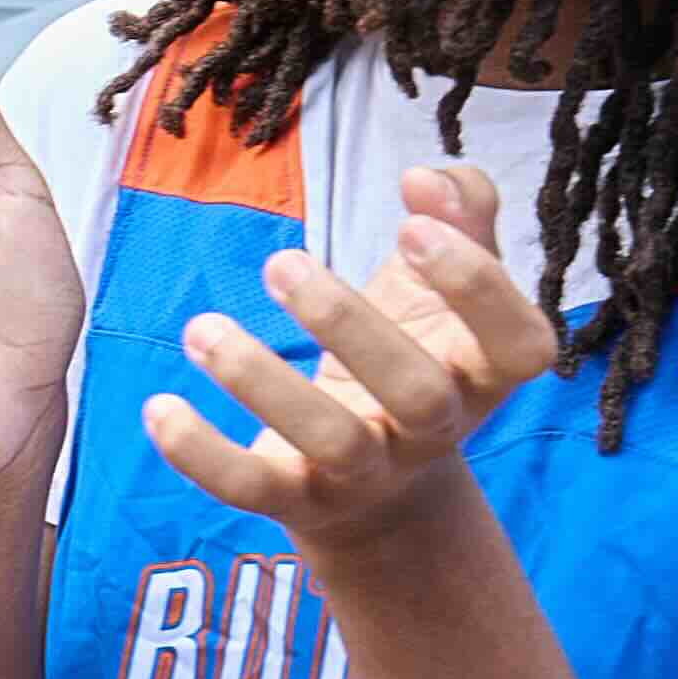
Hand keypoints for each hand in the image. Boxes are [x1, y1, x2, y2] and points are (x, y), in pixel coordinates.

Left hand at [137, 163, 556, 557]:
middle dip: (349, 325)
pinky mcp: (299, 502)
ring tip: (201, 327)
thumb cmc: (414, 352)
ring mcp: (367, 473)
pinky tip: (158, 407)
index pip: (519, 345)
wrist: (380, 489)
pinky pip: (251, 488)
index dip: (477, 288)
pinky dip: (201, 454)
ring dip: (263, 382)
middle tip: (282, 263)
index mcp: (482, 372)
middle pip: (417, 393)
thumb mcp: (444, 285)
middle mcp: (434, 429)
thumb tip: (429, 176)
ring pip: (333, 441)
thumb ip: (462, 213)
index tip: (411, 226)